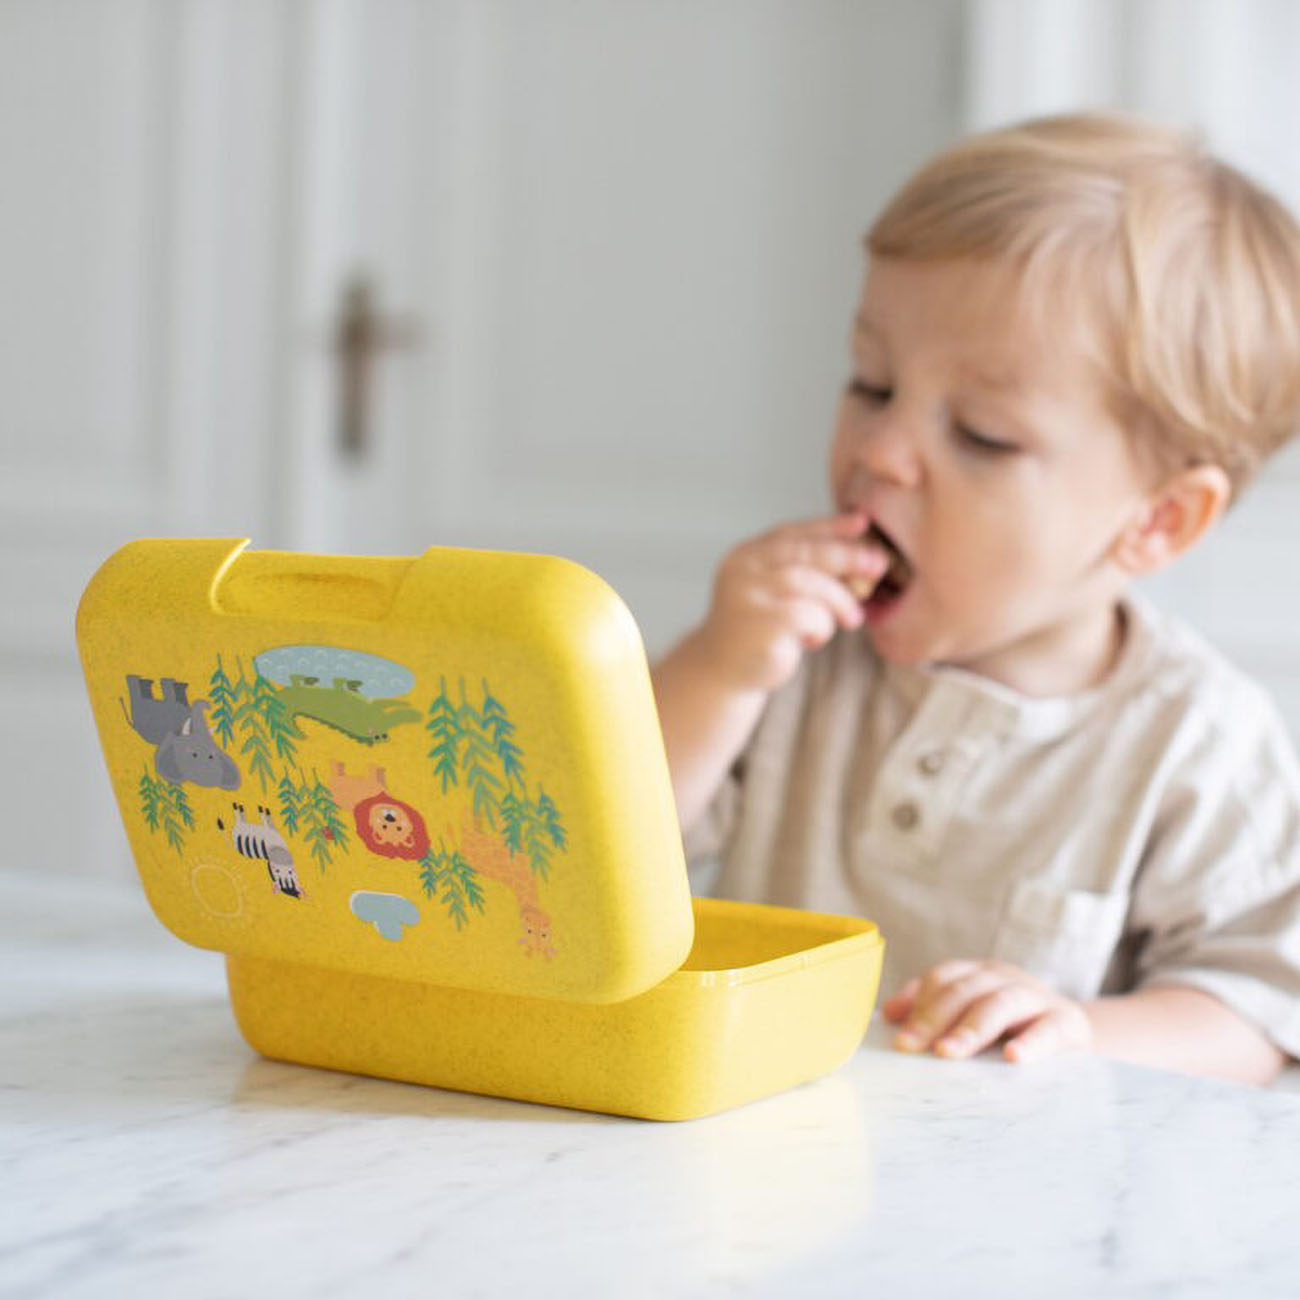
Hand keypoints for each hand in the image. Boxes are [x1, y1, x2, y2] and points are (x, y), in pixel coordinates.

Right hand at [696, 512, 886, 691]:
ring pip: (810, 582)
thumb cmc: (761, 629)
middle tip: (878, 566)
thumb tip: (865, 557)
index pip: (792, 532)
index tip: (863, 522)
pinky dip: (822, 627)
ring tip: (852, 619)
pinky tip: (812, 640)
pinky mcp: (758, 625)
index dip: (830, 526)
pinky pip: (807, 616)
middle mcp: (742, 570)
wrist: (724, 671)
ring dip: (840, 600)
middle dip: (847, 556)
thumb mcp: (779, 592)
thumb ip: (808, 571)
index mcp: (746, 555)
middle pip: (804, 553)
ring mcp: (747, 596)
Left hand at [881, 959, 1093, 1063]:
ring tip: (949, 1052)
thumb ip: (932, 1010)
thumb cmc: (1011, 1029)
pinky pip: (1049, 1029)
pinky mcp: (1067, 1022)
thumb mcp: (972, 1017)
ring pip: (1001, 1003)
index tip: (898, 1037)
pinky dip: (1032, 1042)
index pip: (943, 978)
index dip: (918, 1003)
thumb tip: (887, 1014)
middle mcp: (1004, 978)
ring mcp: (1037, 996)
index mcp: (978, 974)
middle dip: (934, 1018)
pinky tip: (1014, 1058)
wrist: (1075, 1037)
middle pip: (965, 990)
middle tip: (911, 1046)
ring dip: (971, 1028)